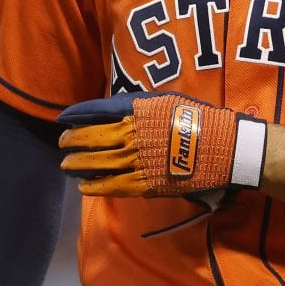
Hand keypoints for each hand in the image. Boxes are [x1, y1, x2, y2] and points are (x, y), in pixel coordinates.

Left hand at [58, 92, 267, 198]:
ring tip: (66, 165)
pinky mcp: (145, 183)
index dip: (76, 114)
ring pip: (97, 162)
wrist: (222, 147)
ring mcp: (136, 161)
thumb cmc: (197, 119)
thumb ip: (139, 105)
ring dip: (78, 164)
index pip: (96, 111)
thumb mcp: (166, 100)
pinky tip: (84, 185)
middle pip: (91, 137)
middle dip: (72, 140)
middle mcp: (131, 135)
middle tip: (62, 143)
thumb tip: (115, 109)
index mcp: (136, 111)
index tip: (63, 118)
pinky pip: (112, 185)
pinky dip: (95, 185)